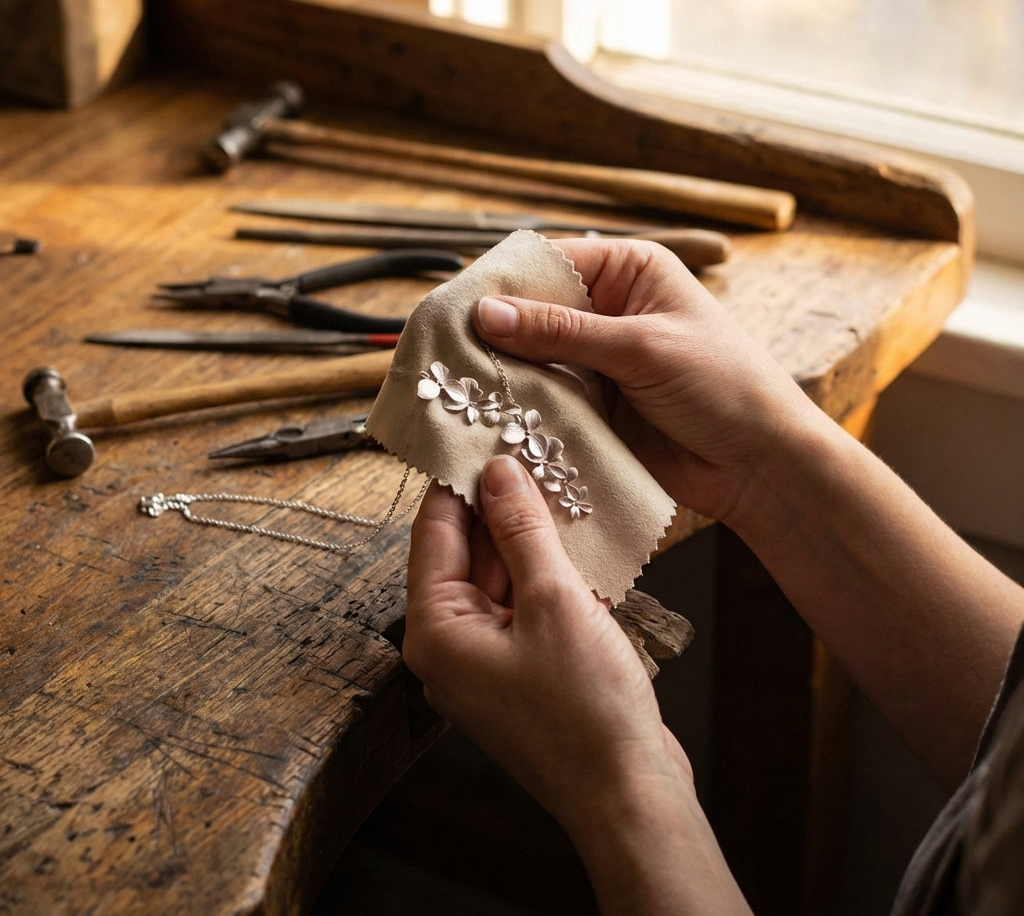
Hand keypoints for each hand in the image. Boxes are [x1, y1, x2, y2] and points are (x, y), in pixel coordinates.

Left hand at [403, 453, 750, 913]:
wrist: (628, 794)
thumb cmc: (585, 711)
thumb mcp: (553, 600)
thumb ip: (522, 529)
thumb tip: (499, 470)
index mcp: (435, 629)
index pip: (435, 531)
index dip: (459, 478)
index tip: (482, 433)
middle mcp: (449, 644)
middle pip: (465, 551)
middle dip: (499, 504)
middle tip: (530, 451)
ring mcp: (485, 659)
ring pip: (499, 575)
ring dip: (528, 537)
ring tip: (558, 485)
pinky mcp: (520, 668)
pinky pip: (523, 603)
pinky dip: (544, 573)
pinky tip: (576, 541)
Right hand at [472, 237, 821, 525]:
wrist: (758, 463)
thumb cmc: (722, 385)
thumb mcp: (641, 347)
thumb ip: (562, 331)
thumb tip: (486, 313)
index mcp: (628, 271)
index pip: (548, 262)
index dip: (501, 282)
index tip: (454, 305)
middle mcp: (607, 309)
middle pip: (532, 310)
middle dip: (493, 331)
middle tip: (440, 349)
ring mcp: (596, 360)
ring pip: (531, 358)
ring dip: (501, 371)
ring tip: (453, 384)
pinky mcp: (591, 405)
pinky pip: (543, 398)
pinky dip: (518, 405)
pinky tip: (485, 412)